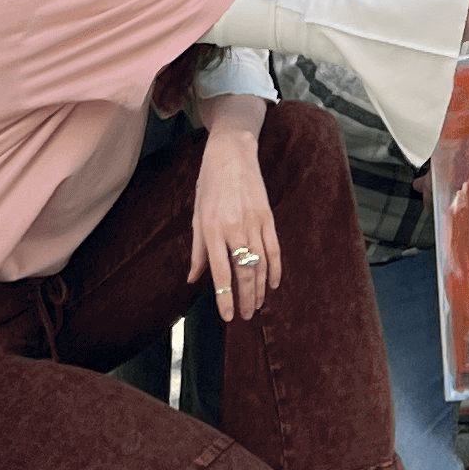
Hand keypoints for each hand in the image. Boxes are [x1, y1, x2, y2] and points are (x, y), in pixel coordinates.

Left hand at [190, 126, 279, 325]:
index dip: (225, 297)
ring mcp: (254, 222)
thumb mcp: (197, 215)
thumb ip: (197, 250)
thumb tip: (193, 279)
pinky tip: (273, 284)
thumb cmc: (209, 184)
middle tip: (246, 316)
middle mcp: (234, 228)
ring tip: (257, 305)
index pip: (221, 272)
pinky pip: (274, 249)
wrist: (232, 153)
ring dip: (260, 288)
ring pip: (260, 264)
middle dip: (245, 298)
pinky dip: (275, 269)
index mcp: (212, 229)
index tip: (228, 317)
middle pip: (244, 272)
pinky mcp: (268, 217)